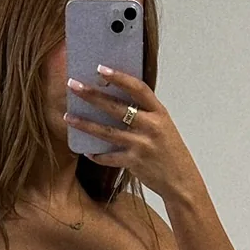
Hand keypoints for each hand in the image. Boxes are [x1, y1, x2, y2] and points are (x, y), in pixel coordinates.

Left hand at [64, 66, 202, 202]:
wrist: (181, 180)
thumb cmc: (170, 151)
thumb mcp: (163, 127)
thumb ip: (145, 113)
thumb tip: (116, 101)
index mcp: (159, 113)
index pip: (138, 88)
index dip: (119, 77)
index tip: (101, 68)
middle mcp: (151, 126)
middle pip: (116, 108)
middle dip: (92, 96)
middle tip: (73, 86)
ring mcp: (142, 145)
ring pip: (107, 132)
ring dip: (85, 124)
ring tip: (68, 117)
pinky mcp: (135, 163)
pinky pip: (110, 157)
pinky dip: (97, 155)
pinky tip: (86, 150)